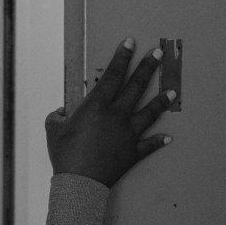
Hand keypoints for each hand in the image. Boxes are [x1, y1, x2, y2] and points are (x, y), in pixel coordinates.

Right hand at [44, 39, 173, 187]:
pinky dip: (159, 141)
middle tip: (158, 53)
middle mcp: (116, 116)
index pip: (112, 75)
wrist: (79, 182)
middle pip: (136, 87)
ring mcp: (127, 134)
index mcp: (96, 106)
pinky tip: (169, 137)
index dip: (122, 57)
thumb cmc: (64, 154)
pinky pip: (148, 146)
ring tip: (172, 91)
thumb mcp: (53, 129)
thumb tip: (62, 112)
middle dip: (147, 67)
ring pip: (149, 113)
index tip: (130, 42)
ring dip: (161, 101)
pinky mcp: (132, 153)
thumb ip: (58, 115)